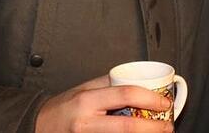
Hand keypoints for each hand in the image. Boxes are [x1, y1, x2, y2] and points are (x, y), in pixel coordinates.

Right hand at [35, 75, 174, 132]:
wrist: (40, 126)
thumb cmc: (64, 107)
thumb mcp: (84, 89)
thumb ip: (109, 84)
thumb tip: (138, 80)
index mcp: (88, 100)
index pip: (124, 95)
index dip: (149, 99)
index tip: (164, 103)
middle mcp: (87, 122)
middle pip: (128, 127)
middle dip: (154, 128)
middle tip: (168, 126)